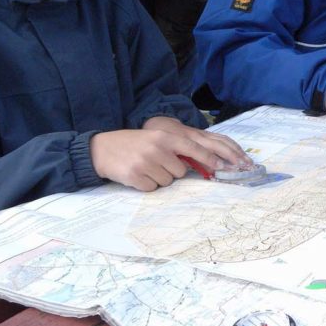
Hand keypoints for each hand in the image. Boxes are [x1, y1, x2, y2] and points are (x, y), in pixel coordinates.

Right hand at [89, 119, 245, 190]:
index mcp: (164, 137)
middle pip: (180, 171)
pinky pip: (152, 188)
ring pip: (167, 181)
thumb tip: (198, 163)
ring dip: (158, 178)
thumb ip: (175, 148)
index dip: (209, 159)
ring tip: (144, 167)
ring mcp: (146, 163)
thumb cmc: (134, 144)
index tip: (222, 167)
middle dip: (171, 171)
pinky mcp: (135, 176)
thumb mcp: (155, 139)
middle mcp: (157, 148)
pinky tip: (137, 174)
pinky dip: (146, 185)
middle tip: (155, 163)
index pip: (193, 148)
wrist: (102, 149)